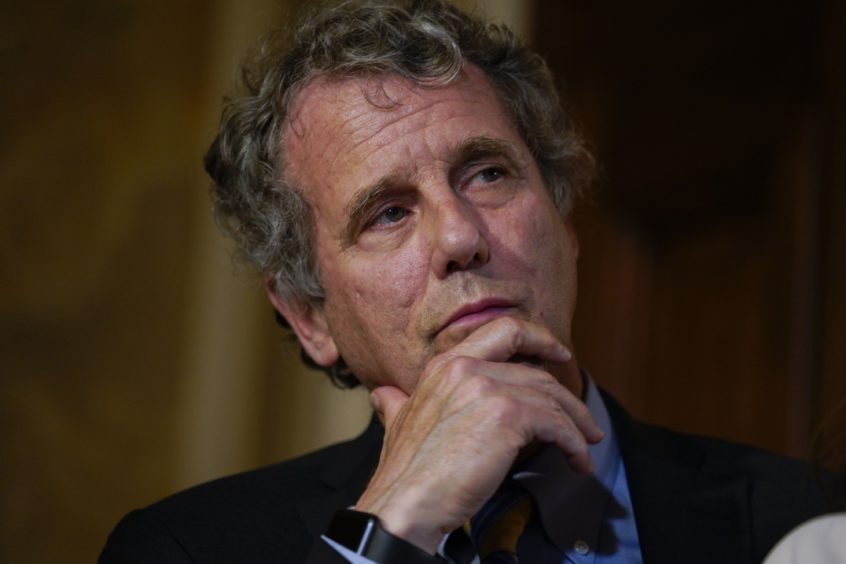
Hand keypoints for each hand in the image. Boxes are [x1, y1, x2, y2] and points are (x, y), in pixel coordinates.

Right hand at [354, 317, 603, 552]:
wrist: (405, 503)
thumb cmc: (404, 472)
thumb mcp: (396, 423)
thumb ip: (397, 402)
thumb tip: (386, 394)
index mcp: (445, 365)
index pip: (503, 332)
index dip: (537, 338)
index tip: (558, 354)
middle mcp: (467, 368)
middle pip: (536, 370)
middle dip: (566, 395)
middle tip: (583, 418)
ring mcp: (488, 389)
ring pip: (551, 397)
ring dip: (576, 424)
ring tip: (585, 446)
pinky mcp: (508, 416)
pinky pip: (556, 425)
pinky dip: (573, 444)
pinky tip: (577, 461)